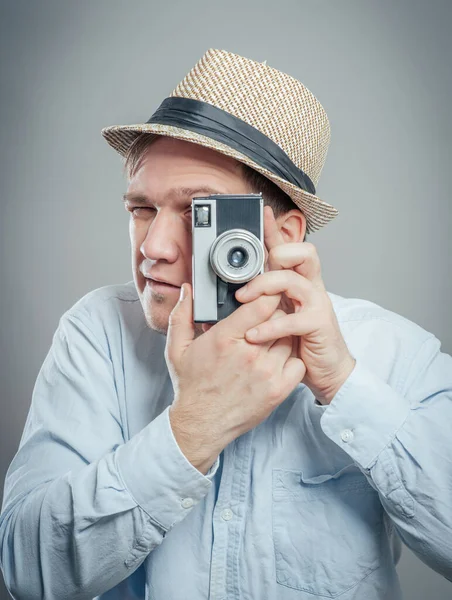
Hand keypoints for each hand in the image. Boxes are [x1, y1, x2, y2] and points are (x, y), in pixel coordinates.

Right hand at [165, 283, 304, 472]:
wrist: (201, 423)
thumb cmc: (191, 385)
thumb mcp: (177, 348)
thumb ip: (182, 315)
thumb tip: (188, 290)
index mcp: (225, 338)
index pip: (262, 303)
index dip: (266, 295)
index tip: (264, 296)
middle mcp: (249, 353)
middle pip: (279, 318)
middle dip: (274, 314)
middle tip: (267, 318)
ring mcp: (266, 373)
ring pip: (290, 338)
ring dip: (284, 335)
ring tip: (271, 339)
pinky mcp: (278, 390)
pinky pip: (298, 363)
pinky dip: (292, 358)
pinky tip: (278, 359)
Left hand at [235, 206, 355, 404]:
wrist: (328, 370)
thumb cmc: (300, 342)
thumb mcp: (279, 316)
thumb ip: (264, 301)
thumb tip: (234, 292)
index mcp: (299, 282)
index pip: (288, 249)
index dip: (276, 230)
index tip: (262, 213)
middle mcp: (310, 287)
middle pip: (300, 253)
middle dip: (272, 258)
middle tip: (245, 282)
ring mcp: (317, 303)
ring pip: (292, 281)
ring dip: (264, 288)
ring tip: (242, 302)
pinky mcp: (319, 324)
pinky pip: (294, 319)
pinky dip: (271, 326)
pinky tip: (255, 335)